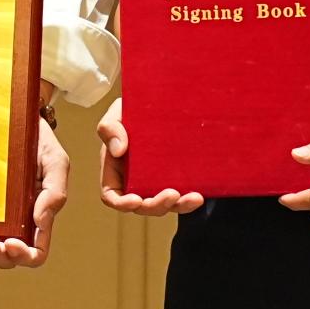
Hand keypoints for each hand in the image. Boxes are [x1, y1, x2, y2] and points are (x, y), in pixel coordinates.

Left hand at [0, 99, 67, 267]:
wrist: (11, 114)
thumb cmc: (37, 141)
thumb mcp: (54, 161)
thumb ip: (55, 191)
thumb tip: (41, 220)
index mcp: (35, 215)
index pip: (34, 250)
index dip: (24, 255)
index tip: (12, 243)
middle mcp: (12, 221)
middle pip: (4, 255)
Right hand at [94, 95, 203, 216]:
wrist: (161, 102)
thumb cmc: (133, 110)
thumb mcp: (117, 113)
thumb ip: (110, 128)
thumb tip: (118, 150)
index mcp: (116, 171)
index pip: (113, 196)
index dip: (122, 204)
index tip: (135, 200)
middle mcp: (135, 182)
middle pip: (142, 206)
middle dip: (156, 205)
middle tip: (172, 194)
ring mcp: (157, 183)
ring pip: (165, 205)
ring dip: (179, 205)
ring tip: (194, 198)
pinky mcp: (176, 179)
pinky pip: (182, 196)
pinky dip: (190, 200)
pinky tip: (200, 194)